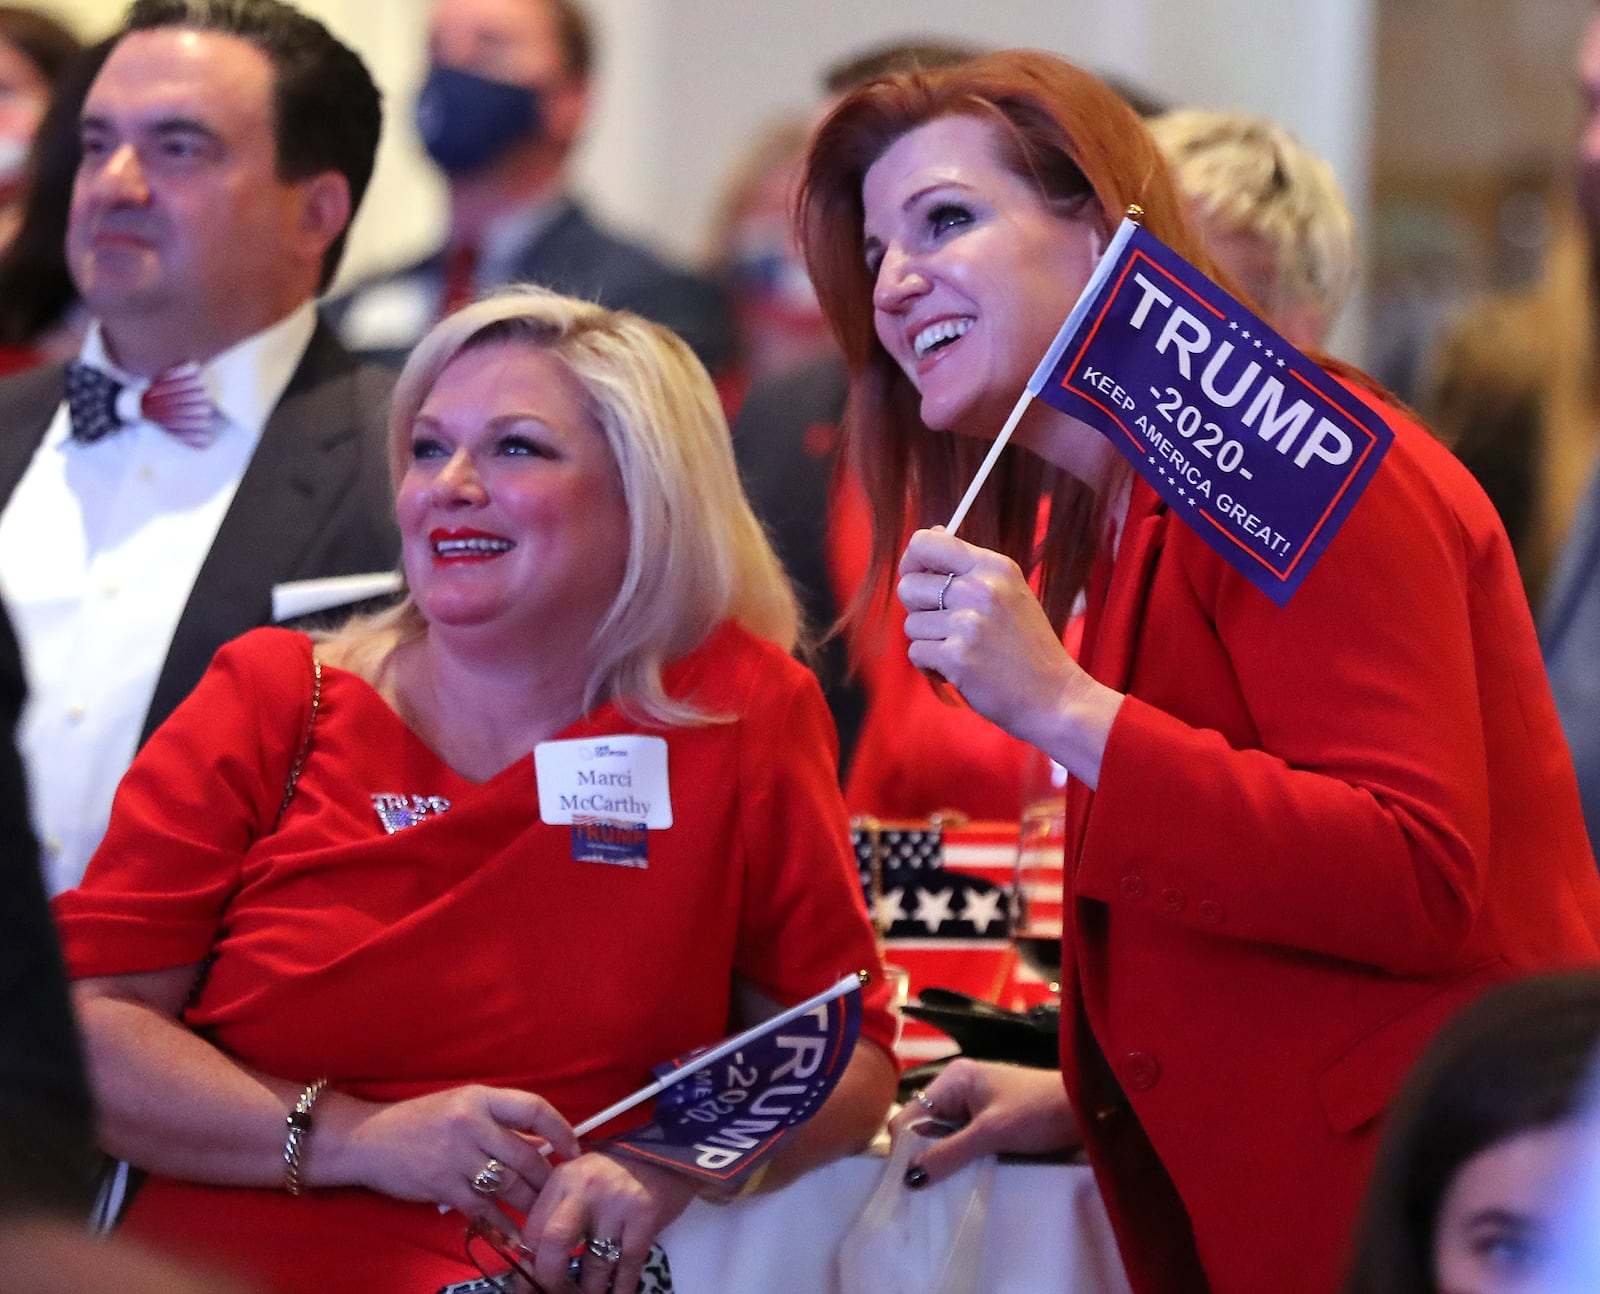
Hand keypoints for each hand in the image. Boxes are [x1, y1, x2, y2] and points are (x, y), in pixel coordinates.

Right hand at [326, 1084, 579, 1219]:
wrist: (366, 1140)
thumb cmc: (417, 1121)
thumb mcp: (460, 1106)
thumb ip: (496, 1121)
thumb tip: (540, 1143)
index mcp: (479, 1097)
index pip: (533, 1108)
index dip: (560, 1129)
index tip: (574, 1147)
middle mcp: (471, 1123)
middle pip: (526, 1154)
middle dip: (549, 1178)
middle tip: (562, 1192)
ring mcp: (456, 1156)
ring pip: (510, 1184)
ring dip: (531, 1203)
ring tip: (546, 1215)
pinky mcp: (443, 1187)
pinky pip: (485, 1209)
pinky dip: (504, 1224)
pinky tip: (517, 1235)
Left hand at [518, 1150, 698, 1293]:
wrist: (664, 1153)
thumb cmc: (616, 1172)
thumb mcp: (580, 1181)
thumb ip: (558, 1211)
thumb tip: (535, 1259)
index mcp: (563, 1178)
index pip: (534, 1229)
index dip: (531, 1264)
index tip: (534, 1282)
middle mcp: (586, 1188)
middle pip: (555, 1242)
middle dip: (551, 1279)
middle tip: (556, 1293)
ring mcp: (617, 1203)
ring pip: (594, 1264)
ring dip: (589, 1290)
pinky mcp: (645, 1217)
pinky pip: (628, 1267)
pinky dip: (621, 1288)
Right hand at [888, 1058, 1079, 1186]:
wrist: (1085, 1108)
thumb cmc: (1038, 1112)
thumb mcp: (991, 1134)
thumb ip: (949, 1153)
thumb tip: (909, 1178)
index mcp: (953, 1079)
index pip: (910, 1115)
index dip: (904, 1148)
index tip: (904, 1184)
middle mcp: (958, 1088)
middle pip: (924, 1126)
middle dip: (921, 1157)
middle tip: (919, 1195)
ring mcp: (974, 1105)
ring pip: (942, 1137)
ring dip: (941, 1162)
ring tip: (938, 1193)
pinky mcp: (989, 1122)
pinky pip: (961, 1142)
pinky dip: (959, 1160)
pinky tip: (960, 1181)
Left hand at [898, 527, 1121, 786]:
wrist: (1055, 697)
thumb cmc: (1028, 647)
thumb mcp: (1010, 592)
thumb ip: (970, 567)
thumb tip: (933, 533)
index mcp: (994, 567)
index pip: (926, 543)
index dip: (912, 563)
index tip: (919, 580)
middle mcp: (981, 589)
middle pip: (909, 586)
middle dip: (920, 611)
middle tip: (949, 628)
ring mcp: (968, 623)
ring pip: (911, 624)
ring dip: (929, 643)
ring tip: (964, 652)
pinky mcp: (957, 656)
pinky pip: (916, 653)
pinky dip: (931, 667)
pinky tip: (959, 671)